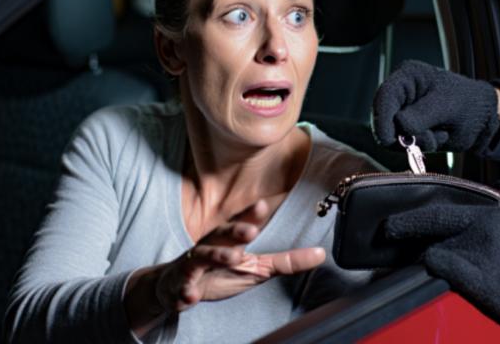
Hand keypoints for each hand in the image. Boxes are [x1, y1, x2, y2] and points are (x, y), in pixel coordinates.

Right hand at [155, 200, 324, 310]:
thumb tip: (321, 254)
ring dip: (215, 256)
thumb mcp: (257, 267)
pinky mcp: (181, 284)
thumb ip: (286, 261)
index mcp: (228, 239)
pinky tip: (191, 295)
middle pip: (221, 234)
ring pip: (201, 257)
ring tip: (231, 258)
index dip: (250, 215)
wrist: (178, 286)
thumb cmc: (221, 271)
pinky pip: (182, 287)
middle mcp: (210, 246)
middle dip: (235, 231)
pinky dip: (186, 291)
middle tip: (251, 231)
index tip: (262, 205)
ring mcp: (194, 265)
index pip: (240, 223)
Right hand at [372, 60, 499, 152]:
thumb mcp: (447, 106)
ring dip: (417, 141)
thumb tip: (400, 125)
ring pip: (392, 135)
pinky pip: (402, 145)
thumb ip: (421, 115)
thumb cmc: (468, 104)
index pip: (385, 96)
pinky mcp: (407, 129)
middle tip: (430, 136)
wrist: (482, 120)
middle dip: (405, 133)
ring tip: (439, 133)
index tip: (387, 138)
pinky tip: (438, 135)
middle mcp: (401, 93)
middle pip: (384, 118)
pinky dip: (421, 145)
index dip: (382, 118)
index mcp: (408, 76)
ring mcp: (403, 112)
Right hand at [385, 204, 499, 331]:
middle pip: (453, 219)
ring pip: (468, 225)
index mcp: (487, 222)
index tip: (390, 228)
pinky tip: (461, 254)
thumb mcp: (480, 284)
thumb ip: (450, 266)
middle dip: (428, 229)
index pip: (440, 218)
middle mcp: (498, 214)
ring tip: (430, 250)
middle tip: (403, 237)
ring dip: (449, 238)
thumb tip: (427, 256)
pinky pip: (483, 230)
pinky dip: (468, 241)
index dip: (411, 223)